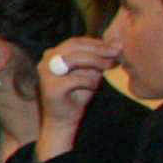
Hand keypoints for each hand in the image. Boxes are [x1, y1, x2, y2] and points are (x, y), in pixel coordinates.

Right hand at [34, 37, 120, 156]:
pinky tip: (95, 87)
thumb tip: (116, 44)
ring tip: (109, 67)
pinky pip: (76, 79)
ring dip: (96, 63)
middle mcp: (46, 61)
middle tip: (116, 53)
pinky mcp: (51, 88)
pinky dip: (89, 82)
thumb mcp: (89, 72)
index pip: (76, 42)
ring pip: (75, 60)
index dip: (97, 43)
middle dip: (98, 49)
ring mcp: (46, 73)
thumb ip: (97, 58)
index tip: (115, 46)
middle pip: (74, 47)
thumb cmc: (76, 94)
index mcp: (53, 54)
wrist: (63, 120)